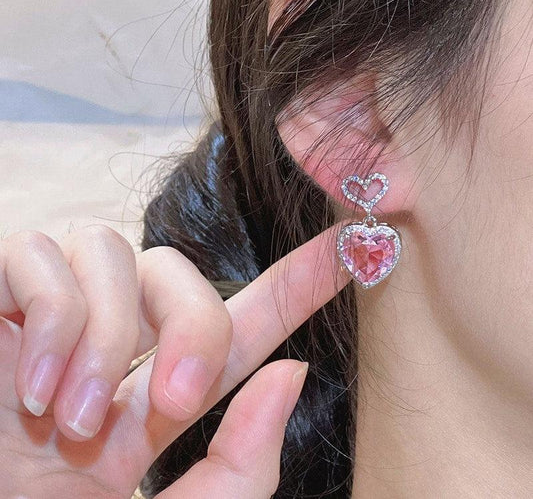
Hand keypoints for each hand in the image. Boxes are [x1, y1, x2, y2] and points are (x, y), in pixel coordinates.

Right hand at [0, 224, 348, 497]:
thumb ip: (237, 467)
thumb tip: (291, 374)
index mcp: (153, 395)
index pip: (240, 318)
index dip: (296, 279)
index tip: (352, 247)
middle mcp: (109, 341)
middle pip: (176, 269)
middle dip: (196, 322)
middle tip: (178, 399)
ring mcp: (53, 313)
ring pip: (109, 249)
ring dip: (110, 334)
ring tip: (81, 418)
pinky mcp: (1, 293)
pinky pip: (38, 252)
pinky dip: (52, 318)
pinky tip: (38, 388)